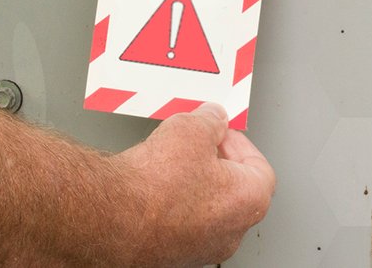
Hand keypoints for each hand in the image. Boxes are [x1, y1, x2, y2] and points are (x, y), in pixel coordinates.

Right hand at [110, 103, 275, 266]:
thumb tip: (213, 118)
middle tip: (197, 142)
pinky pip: (182, 222)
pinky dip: (173, 203)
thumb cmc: (155, 184)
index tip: (221, 131)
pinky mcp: (173, 254)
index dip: (238, 142)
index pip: (259, 166)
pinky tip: (153, 184)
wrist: (112, 217)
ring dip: (194, 182)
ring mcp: (202, 247)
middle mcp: (230, 232)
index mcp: (249, 201)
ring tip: (170, 160)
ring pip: (207, 207)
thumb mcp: (190, 128)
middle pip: (234, 188)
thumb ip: (211, 120)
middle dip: (216, 161)